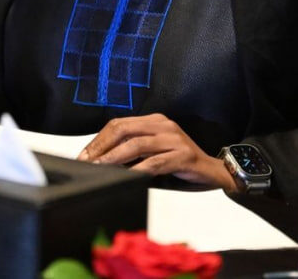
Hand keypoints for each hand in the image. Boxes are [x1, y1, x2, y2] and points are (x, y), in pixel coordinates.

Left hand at [78, 114, 236, 191]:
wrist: (213, 170)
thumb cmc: (179, 161)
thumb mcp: (155, 150)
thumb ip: (134, 149)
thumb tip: (103, 158)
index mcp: (154, 120)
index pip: (119, 124)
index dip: (99, 139)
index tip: (84, 154)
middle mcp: (163, 125)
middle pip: (124, 130)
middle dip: (102, 146)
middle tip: (87, 161)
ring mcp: (174, 139)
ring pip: (136, 145)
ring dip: (114, 158)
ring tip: (100, 168)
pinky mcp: (183, 156)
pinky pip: (155, 162)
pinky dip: (138, 170)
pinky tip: (126, 176)